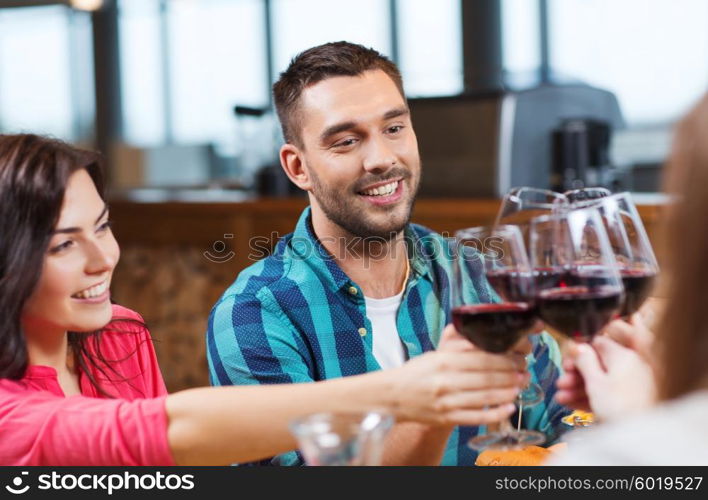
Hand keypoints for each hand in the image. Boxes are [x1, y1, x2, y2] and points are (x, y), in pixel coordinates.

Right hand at [389, 324, 527, 426]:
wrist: (392, 397)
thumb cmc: (415, 373)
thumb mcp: (435, 354)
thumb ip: (457, 347)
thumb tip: (483, 337)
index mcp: (444, 361)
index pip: (483, 358)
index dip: (506, 358)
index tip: (519, 357)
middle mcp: (446, 381)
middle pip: (489, 377)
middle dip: (512, 374)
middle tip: (525, 371)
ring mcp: (448, 402)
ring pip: (487, 397)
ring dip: (509, 391)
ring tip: (521, 386)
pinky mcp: (447, 418)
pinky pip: (478, 417)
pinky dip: (497, 413)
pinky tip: (510, 407)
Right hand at [556, 311, 656, 409]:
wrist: (638, 435)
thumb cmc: (620, 407)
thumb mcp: (594, 381)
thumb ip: (585, 361)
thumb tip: (579, 346)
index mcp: (623, 356)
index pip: (598, 344)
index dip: (580, 353)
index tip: (567, 363)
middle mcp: (630, 367)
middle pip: (597, 365)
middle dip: (576, 374)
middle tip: (562, 382)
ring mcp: (631, 385)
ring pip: (600, 381)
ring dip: (578, 388)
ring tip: (562, 397)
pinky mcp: (630, 402)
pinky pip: (606, 394)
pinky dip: (589, 398)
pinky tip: (572, 404)